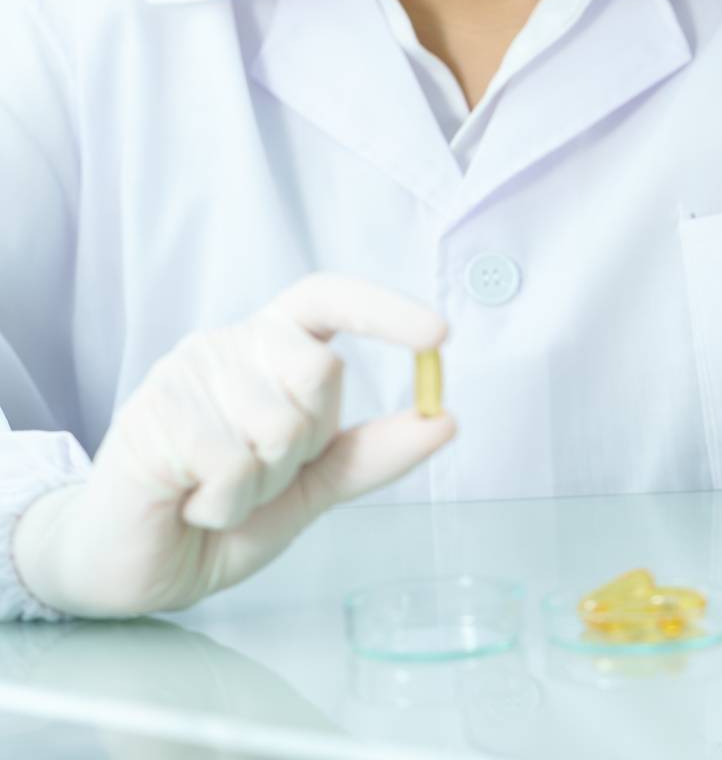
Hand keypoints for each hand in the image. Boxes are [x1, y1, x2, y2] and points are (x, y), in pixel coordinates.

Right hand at [13, 272, 454, 617]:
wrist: (130, 567)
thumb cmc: (215, 516)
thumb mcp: (307, 488)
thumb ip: (370, 453)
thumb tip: (444, 419)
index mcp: (268, 348)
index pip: (328, 300)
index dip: (385, 310)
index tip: (440, 335)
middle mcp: (228, 343)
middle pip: (321, 370)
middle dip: (306, 446)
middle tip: (255, 475)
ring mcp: (187, 370)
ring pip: (279, 428)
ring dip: (259, 487)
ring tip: (212, 493)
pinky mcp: (155, 411)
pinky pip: (232, 465)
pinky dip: (222, 505)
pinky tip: (188, 503)